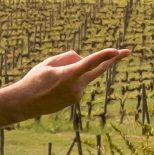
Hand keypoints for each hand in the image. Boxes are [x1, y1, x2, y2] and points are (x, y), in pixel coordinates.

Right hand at [6, 47, 129, 121]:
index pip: (90, 63)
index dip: (104, 55)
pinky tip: (54, 87)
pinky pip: (77, 83)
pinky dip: (70, 79)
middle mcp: (76, 86)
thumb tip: (81, 59)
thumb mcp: (48, 63)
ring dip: (73, 71)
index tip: (116, 50)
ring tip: (51, 79)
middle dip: (112, 60)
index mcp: (69, 75)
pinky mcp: (75, 99)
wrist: (26, 103)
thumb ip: (67, 58)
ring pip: (82, 75)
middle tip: (127, 52)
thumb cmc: (35, 80)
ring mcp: (77, 94)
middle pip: (98, 70)